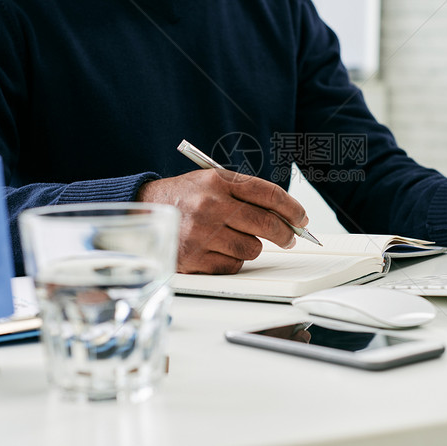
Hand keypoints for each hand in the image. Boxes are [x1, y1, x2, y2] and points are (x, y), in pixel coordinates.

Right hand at [138, 170, 307, 273]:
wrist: (144, 211)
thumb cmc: (185, 197)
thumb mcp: (211, 182)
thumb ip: (245, 194)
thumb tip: (285, 216)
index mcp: (218, 181)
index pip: (268, 194)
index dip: (292, 208)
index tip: (302, 218)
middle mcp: (211, 206)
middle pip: (266, 223)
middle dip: (285, 233)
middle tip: (289, 237)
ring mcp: (202, 234)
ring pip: (252, 248)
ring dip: (252, 246)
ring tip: (238, 238)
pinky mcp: (195, 258)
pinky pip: (233, 264)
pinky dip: (233, 260)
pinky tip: (219, 249)